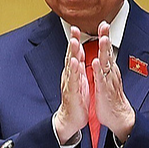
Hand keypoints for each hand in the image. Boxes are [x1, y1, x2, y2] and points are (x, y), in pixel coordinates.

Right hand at [53, 26, 88, 142]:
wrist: (71, 119)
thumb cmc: (77, 101)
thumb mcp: (79, 81)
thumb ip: (78, 69)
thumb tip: (78, 57)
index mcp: (74, 73)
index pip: (74, 54)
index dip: (75, 41)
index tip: (76, 28)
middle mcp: (70, 76)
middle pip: (70, 56)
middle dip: (73, 42)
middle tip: (74, 30)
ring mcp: (69, 83)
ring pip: (70, 66)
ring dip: (72, 53)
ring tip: (74, 41)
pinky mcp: (71, 92)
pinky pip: (73, 80)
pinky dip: (74, 71)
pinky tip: (74, 63)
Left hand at [90, 21, 134, 141]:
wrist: (118, 115)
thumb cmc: (110, 97)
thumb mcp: (108, 78)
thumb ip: (106, 66)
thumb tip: (105, 55)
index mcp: (109, 69)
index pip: (107, 50)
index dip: (105, 36)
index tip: (103, 23)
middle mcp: (110, 72)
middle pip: (108, 52)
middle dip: (106, 37)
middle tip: (105, 24)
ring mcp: (108, 80)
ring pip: (107, 63)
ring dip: (105, 51)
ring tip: (103, 38)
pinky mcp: (105, 91)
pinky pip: (101, 79)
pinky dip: (99, 70)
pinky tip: (96, 62)